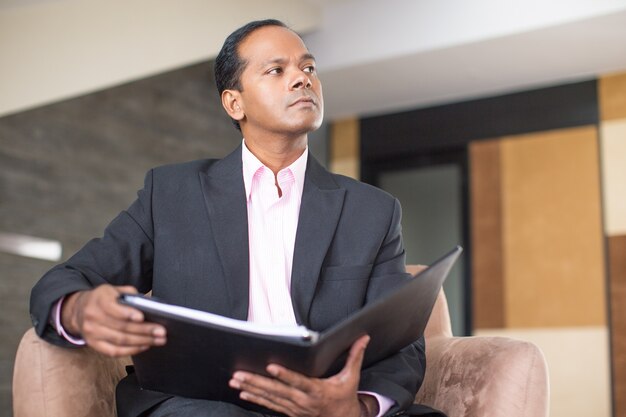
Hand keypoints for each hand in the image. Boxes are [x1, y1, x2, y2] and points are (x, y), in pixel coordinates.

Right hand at [61, 285, 165, 356]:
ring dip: (142, 341)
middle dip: (144, 330)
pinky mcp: (93, 344)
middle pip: (121, 327)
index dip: (127, 313)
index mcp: (99, 299)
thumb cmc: (103, 299)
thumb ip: (129, 294)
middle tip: (161, 332)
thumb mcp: (114, 290)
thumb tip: (149, 305)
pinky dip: (131, 350)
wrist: (79, 309)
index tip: (142, 317)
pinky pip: (114, 351)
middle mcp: (93, 316)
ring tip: (158, 340)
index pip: (113, 308)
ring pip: (120, 340)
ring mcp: (92, 332)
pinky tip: (145, 346)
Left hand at [229, 335, 375, 416]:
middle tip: (240, 373)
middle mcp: (303, 401)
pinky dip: (255, 399)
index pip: (298, 382)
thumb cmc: (344, 397)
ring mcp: (294, 408)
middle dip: (257, 382)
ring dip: (252, 389)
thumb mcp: (351, 378)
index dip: (285, 375)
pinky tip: (243, 392)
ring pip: (270, 398)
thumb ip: (355, 356)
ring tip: (236, 380)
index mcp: (317, 391)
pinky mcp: (289, 412)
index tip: (271, 366)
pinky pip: (270, 405)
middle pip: (277, 391)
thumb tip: (363, 337)